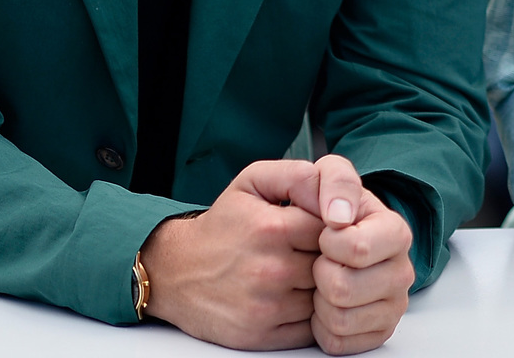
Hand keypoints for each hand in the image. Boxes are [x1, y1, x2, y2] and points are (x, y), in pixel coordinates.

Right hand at [139, 159, 323, 348]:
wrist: (175, 271)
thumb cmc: (223, 224)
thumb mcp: (255, 181)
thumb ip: (302, 178)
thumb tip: (338, 203)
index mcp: (272, 228)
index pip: (336, 228)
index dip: (334, 226)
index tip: (321, 226)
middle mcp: (270, 270)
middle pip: (334, 264)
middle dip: (330, 256)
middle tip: (310, 250)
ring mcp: (265, 307)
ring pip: (326, 297)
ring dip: (321, 287)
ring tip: (300, 272)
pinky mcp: (260, 336)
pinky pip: (309, 328)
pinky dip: (308, 315)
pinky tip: (292, 297)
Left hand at [305, 156, 413, 355]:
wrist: (325, 242)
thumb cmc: (327, 210)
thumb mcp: (328, 176)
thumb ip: (334, 179)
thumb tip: (338, 215)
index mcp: (396, 232)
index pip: (358, 249)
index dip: (330, 243)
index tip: (325, 233)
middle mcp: (402, 271)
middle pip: (345, 289)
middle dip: (320, 275)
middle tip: (321, 261)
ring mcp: (393, 305)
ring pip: (340, 319)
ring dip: (319, 302)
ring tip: (321, 283)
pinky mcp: (378, 332)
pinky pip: (338, 342)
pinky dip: (321, 328)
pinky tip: (324, 306)